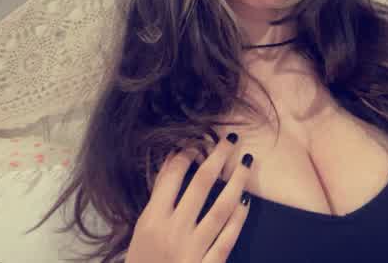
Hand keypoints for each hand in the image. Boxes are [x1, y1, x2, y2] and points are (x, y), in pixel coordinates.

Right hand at [126, 133, 251, 262]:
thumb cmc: (143, 262)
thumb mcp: (141, 230)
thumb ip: (159, 197)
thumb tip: (172, 161)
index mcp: (152, 220)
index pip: (171, 176)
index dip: (186, 154)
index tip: (198, 141)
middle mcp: (173, 231)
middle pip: (201, 184)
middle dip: (217, 157)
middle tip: (231, 138)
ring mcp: (193, 250)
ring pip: (221, 208)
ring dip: (236, 182)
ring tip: (246, 161)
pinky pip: (228, 238)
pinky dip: (238, 219)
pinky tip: (246, 202)